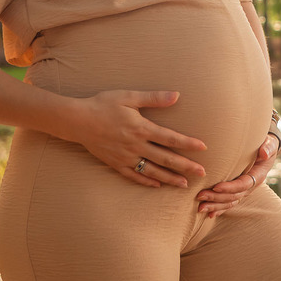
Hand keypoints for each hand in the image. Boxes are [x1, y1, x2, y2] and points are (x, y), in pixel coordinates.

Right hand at [67, 89, 206, 187]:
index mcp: (141, 128)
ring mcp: (125, 157)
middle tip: (202, 173)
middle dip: (185, 166)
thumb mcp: (129, 97)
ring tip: (184, 184)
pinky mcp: (115, 164)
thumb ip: (154, 98)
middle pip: (165, 158)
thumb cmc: (103, 104)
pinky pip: (134, 176)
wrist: (77, 120)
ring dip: (170, 178)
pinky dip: (147, 181)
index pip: (170, 138)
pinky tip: (158, 185)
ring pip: (152, 170)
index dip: (188, 143)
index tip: (203, 148)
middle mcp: (135, 145)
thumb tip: (177, 95)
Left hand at [196, 132, 280, 216]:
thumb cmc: (266, 145)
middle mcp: (251, 186)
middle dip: (216, 198)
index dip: (230, 187)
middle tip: (200, 196)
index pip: (243, 185)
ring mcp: (244, 190)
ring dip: (215, 206)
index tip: (215, 187)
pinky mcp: (238, 191)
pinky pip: (229, 203)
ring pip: (230, 202)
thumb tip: (264, 153)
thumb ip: (268, 148)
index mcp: (257, 176)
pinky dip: (220, 209)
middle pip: (233, 196)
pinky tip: (209, 215)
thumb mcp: (270, 144)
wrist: (266, 150)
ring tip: (200, 208)